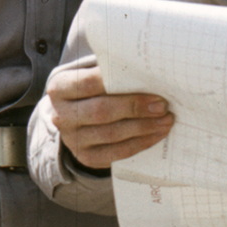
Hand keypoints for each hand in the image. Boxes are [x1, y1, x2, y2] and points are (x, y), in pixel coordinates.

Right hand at [47, 52, 174, 173]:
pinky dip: (141, 143)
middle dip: (135, 108)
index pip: (89, 83)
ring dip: (144, 127)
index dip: (118, 83)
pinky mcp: (86, 157)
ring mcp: (72, 139)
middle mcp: (61, 115)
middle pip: (101, 111)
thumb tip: (146, 69)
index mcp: (60, 87)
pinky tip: (157, 134)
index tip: (149, 81)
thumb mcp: (93, 72)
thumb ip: (111, 69)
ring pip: (112, 134)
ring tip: (166, 120)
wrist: (76, 114)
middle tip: (162, 105)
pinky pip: (117, 153)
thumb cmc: (93, 87)